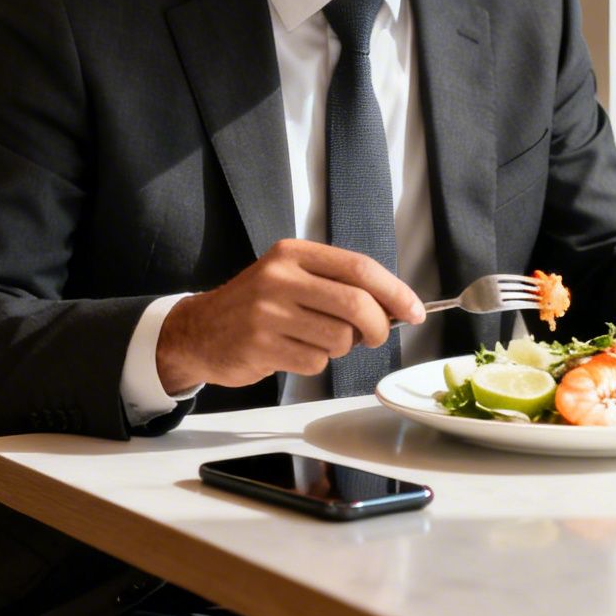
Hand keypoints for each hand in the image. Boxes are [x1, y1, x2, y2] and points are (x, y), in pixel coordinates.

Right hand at [156, 239, 423, 392]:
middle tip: (377, 336)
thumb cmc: (259, 305)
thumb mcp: (293, 277)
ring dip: (341, 348)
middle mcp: (280, 278)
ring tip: (318, 340)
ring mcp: (267, 312)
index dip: (395, 292)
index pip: (360, 268)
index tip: (415, 312)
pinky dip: (316, 362)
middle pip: (357, 304)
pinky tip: (294, 352)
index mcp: (295, 253)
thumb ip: (340, 285)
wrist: (199, 330)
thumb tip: (398, 306)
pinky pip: (315, 361)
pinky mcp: (259, 346)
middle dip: (379, 326)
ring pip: (339, 338)